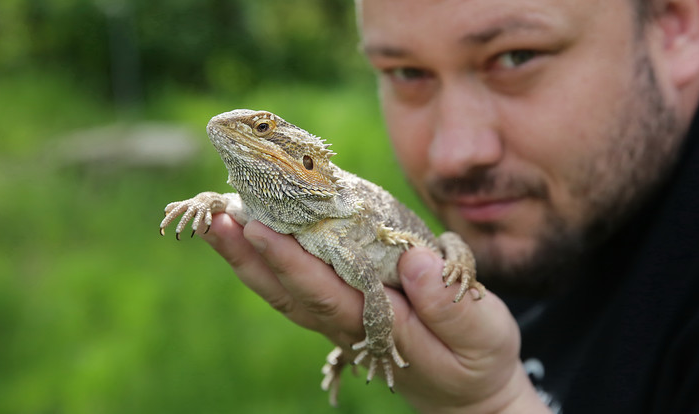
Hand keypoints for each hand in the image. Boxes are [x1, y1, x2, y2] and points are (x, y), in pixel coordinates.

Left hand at [200, 213, 548, 412]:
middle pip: (290, 293)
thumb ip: (449, 306)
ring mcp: (340, 319)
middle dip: (251, 254)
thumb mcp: (485, 336)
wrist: (466, 389)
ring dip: (248, 259)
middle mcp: (347, 324)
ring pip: (285, 293)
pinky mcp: (342, 310)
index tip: (259, 227)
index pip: (326, 293)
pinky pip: (298, 285)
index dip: (290, 262)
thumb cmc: (478, 359)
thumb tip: (413, 260)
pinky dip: (270, 261)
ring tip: (217, 219)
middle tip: (214, 215)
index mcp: (379, 328)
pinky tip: (253, 235)